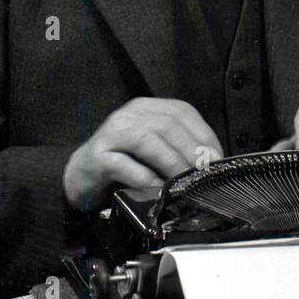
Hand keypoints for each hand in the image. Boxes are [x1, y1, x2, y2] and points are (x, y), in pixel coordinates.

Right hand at [63, 97, 222, 211]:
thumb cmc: (124, 164)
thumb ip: (177, 149)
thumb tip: (211, 163)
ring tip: (185, 183)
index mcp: (147, 108)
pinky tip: (158, 191)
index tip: (217, 159)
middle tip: (204, 174)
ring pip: (147, 141)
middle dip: (191, 151)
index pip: (182, 111)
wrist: (81, 177)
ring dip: (171, 163)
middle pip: (167, 125)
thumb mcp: (154, 151)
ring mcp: (111, 132)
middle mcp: (129, 114)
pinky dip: (145, 179)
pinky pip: (125, 165)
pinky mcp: (97, 155)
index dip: (204, 135)